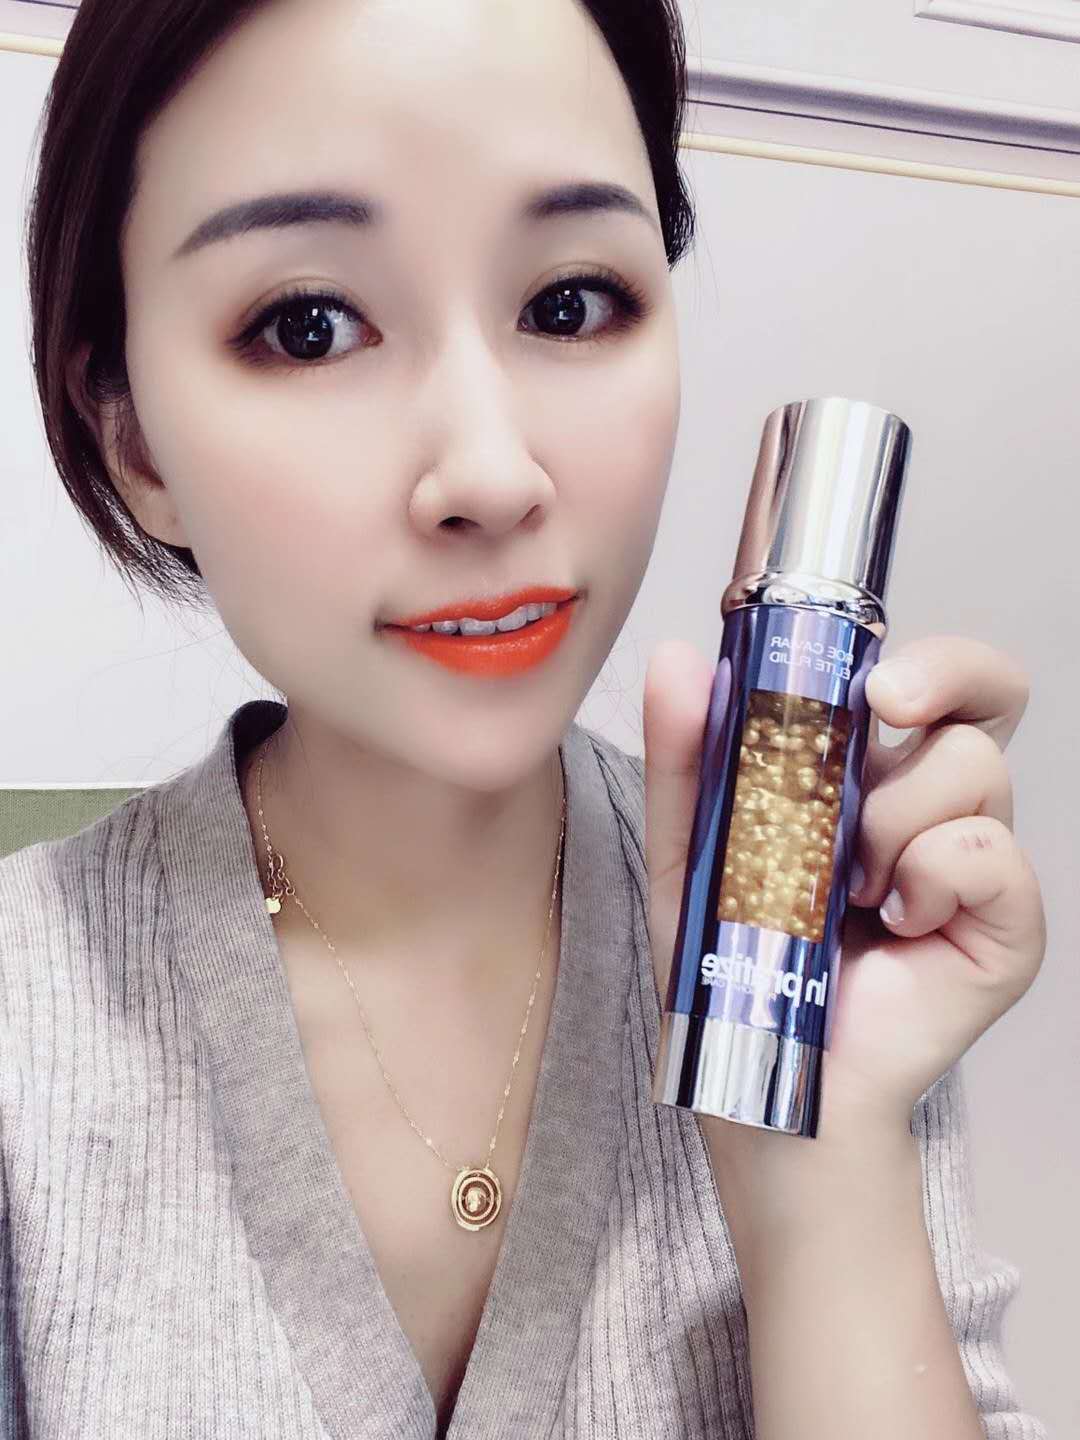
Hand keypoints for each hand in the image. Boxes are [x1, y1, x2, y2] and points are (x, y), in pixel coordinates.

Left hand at [642, 634, 1046, 1164]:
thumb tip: (677, 657)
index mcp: (868, 779)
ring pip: (973, 770)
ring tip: (844, 887)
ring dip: (890, 818)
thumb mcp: (688, 853)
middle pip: (980, 701)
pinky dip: (930, 877)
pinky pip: (990, 855)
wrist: (769, 1078)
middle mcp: (932, 810)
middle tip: (884, 708)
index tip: (874, 681)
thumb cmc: (734, 970)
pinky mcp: (1004, 925)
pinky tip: (891, 922)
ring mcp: (975, 866)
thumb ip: (686, 757)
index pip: (937, 684)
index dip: (932, 659)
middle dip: (940, 680)